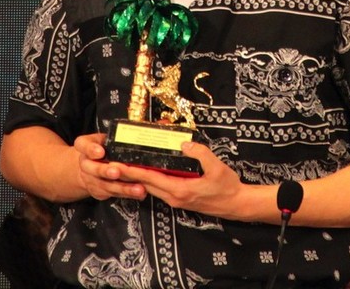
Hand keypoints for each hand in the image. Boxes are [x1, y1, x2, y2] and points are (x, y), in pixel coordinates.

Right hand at [72, 133, 146, 201]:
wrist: (89, 167)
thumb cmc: (100, 148)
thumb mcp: (103, 137)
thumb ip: (112, 136)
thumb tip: (131, 136)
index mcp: (84, 146)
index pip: (82, 145)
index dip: (91, 149)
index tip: (100, 152)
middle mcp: (85, 165)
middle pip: (94, 169)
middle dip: (105, 171)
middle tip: (116, 172)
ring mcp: (91, 180)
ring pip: (106, 185)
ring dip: (123, 187)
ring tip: (138, 188)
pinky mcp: (99, 192)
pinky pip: (114, 193)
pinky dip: (127, 194)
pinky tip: (139, 192)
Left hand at [115, 141, 248, 218]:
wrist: (236, 204)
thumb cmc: (227, 186)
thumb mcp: (216, 167)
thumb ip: (200, 153)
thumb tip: (184, 144)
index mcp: (180, 190)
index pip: (150, 179)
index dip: (132, 171)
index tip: (117, 165)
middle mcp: (174, 197)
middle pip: (146, 184)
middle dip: (128, 174)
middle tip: (113, 163)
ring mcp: (176, 200)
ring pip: (152, 187)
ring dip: (137, 177)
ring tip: (124, 165)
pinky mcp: (180, 199)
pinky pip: (160, 188)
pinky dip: (150, 180)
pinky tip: (146, 171)